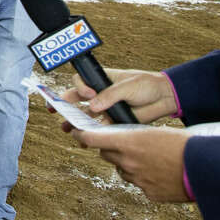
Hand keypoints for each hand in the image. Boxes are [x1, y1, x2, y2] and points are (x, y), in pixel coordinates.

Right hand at [59, 69, 178, 128]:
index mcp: (101, 80)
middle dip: (65, 105)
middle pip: (77, 99)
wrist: (165, 98)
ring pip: (86, 116)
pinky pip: (101, 128)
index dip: (79, 88)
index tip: (88, 94)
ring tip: (67, 129)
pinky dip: (93, 133)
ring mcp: (107, 108)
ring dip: (76, 122)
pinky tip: (86, 139)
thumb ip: (110, 95)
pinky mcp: (115, 121)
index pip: (81, 82)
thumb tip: (94, 106)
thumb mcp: (128, 86)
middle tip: (55, 111)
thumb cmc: (147, 85)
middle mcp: (101, 94)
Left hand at [72, 127, 190, 201]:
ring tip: (149, 158)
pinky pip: (139, 184)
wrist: (205, 168)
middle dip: (110, 149)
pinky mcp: (148, 193)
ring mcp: (137, 180)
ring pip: (122, 170)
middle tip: (124, 144)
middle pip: (106, 154)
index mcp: (127, 142)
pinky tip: (160, 173)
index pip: (91, 138)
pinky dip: (145, 179)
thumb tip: (123, 139)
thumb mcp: (155, 132)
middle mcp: (128, 162)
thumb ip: (134, 136)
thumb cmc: (183, 144)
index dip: (80, 135)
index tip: (75, 132)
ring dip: (128, 164)